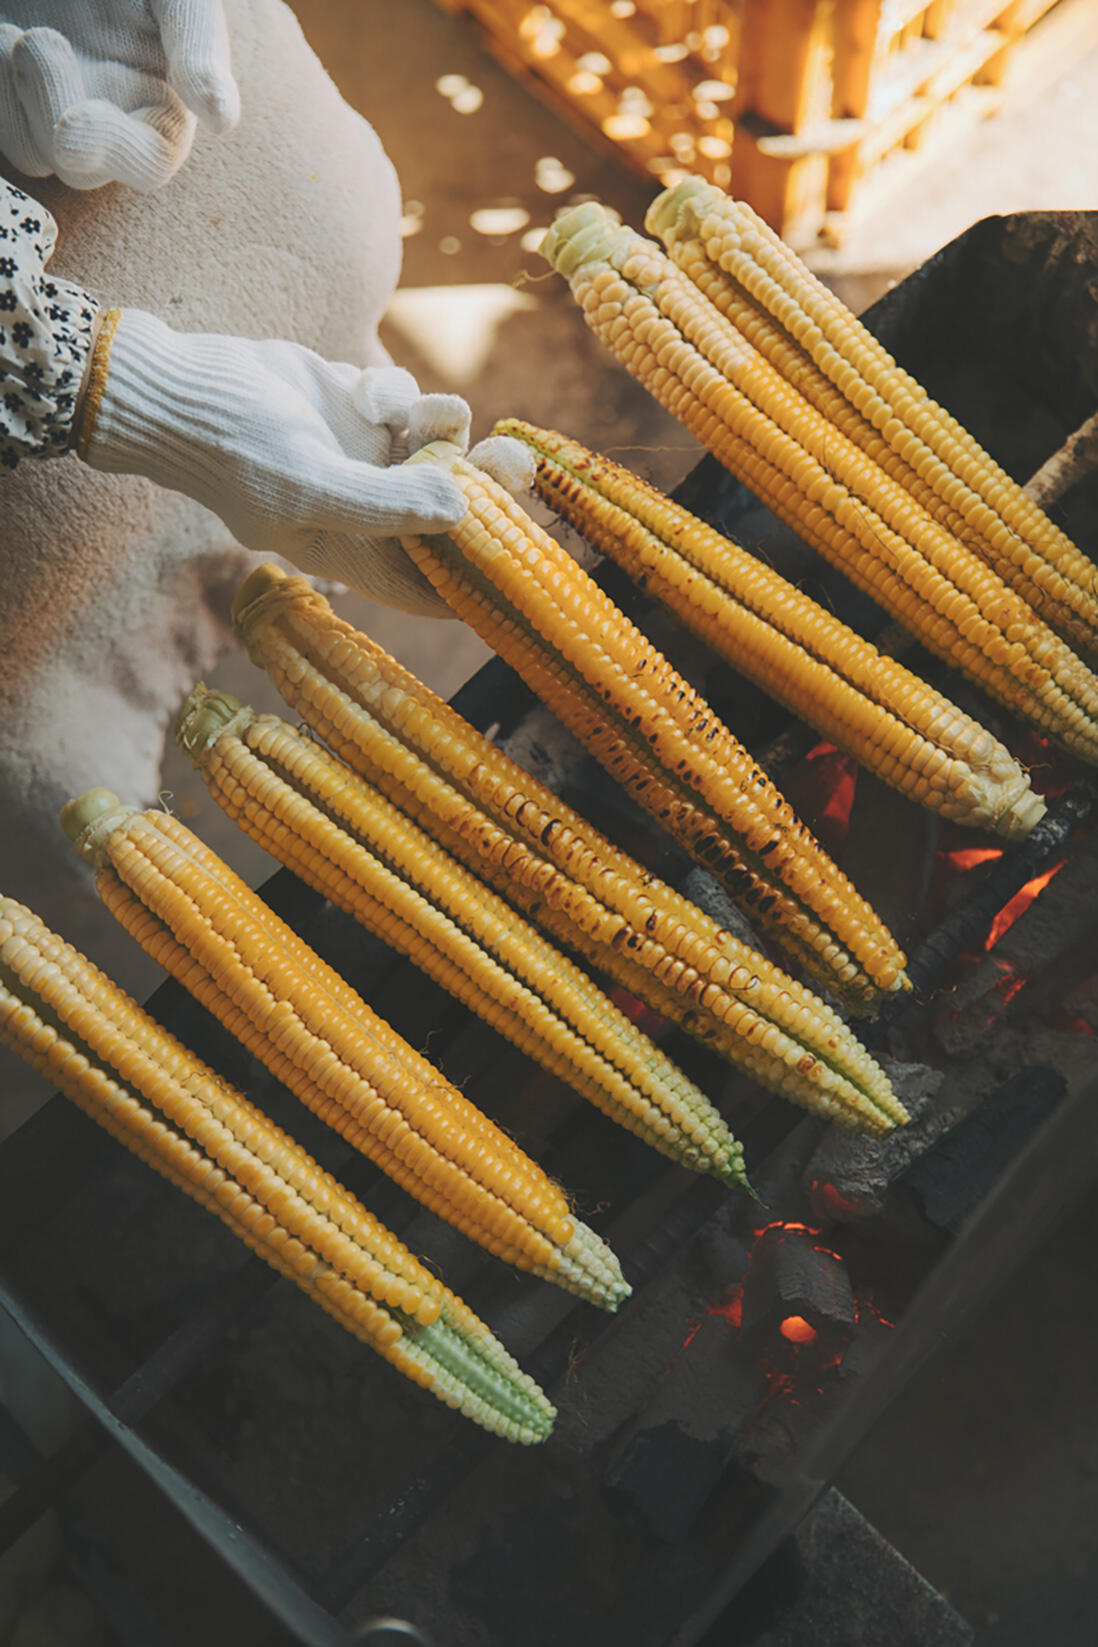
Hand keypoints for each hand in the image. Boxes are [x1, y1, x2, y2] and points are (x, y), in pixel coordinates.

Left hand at [0, 1, 238, 189]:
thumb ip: (197, 49)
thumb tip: (221, 118)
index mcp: (161, 109)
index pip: (148, 161)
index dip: (114, 151)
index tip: (72, 127)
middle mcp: (112, 123)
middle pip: (80, 167)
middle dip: (52, 110)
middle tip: (38, 40)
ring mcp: (59, 114)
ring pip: (32, 151)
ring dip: (15, 100)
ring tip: (16, 32)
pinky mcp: (16, 100)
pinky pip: (5, 126)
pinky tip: (2, 37)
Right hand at [79, 309, 527, 613]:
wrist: (180, 386)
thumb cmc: (233, 450)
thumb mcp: (310, 484)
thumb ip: (387, 505)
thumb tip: (464, 514)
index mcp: (351, 553)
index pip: (426, 586)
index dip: (476, 584)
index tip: (525, 565)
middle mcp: (365, 512)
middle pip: (449, 512)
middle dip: (487, 487)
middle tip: (516, 463)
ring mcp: (364, 460)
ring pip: (440, 448)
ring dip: (443, 426)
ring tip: (423, 414)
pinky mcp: (359, 413)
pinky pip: (409, 404)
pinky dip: (395, 393)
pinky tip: (358, 392)